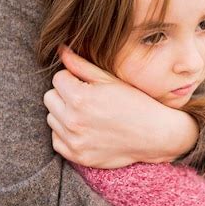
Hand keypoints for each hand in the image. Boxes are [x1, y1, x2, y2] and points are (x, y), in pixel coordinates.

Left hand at [43, 46, 197, 167]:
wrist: (155, 135)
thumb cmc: (135, 102)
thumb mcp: (109, 80)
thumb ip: (81, 65)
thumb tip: (60, 49)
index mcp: (80, 98)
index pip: (57, 79)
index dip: (72, 77)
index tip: (87, 83)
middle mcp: (73, 121)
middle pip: (49, 98)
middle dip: (64, 94)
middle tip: (86, 97)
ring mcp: (74, 141)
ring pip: (51, 118)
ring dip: (64, 114)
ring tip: (87, 114)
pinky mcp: (77, 156)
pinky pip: (56, 140)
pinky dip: (66, 134)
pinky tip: (85, 129)